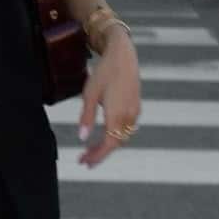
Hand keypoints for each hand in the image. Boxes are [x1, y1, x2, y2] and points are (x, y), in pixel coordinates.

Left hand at [77, 27, 140, 166]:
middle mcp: (128, 116)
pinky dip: (116, 136)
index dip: (97, 156)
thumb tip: (82, 137)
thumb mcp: (89, 94)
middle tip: (85, 160)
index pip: (108, 144)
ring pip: (123, 137)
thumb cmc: (104, 72)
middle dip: (100, 154)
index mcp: (116, 114)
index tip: (84, 162)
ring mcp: (135, 112)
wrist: (123, 55)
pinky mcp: (136, 106)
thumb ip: (86, 117)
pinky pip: (127, 128)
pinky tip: (106, 135)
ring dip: (108, 146)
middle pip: (116, 144)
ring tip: (92, 150)